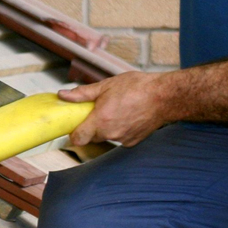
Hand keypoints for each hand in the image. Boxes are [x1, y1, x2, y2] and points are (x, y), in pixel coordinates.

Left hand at [58, 71, 173, 146]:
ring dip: (105, 127)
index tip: (74, 124)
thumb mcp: (106, 85)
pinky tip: (126, 116)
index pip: (78, 139)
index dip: (73, 133)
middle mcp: (111, 134)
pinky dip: (119, 129)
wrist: (164, 96)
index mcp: (101, 120)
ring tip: (115, 110)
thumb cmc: (137, 88)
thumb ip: (82, 94)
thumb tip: (63, 95)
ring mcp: (122, 140)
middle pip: (91, 137)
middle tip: (96, 110)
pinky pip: (119, 138)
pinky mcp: (133, 142)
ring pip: (106, 137)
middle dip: (90, 126)